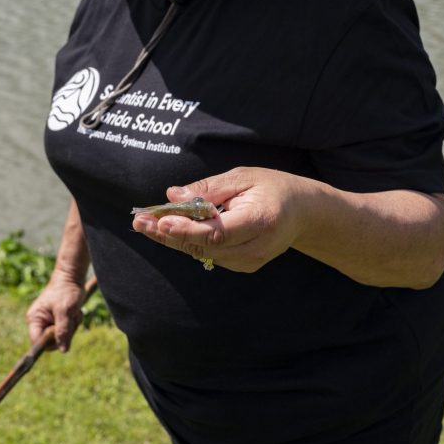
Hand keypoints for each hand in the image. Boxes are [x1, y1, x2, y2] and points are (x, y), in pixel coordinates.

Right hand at [26, 272, 86, 351]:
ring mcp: (48, 322)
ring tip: (74, 313)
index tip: (63, 337)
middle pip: (51, 342)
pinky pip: (66, 331)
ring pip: (61, 337)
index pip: (37, 342)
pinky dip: (73, 324)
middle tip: (71, 319)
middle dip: (65, 333)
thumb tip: (63, 350)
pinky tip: (75, 312)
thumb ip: (63, 330)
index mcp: (35, 319)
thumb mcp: (65, 311)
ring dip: (71, 327)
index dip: (50, 343)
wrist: (72, 277)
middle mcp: (39, 322)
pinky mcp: (57, 321)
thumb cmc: (66, 291)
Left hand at [131, 167, 304, 272]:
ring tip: (146, 222)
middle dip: (169, 234)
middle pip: (204, 246)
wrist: (303, 213)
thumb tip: (172, 196)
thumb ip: (208, 189)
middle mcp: (256, 248)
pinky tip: (169, 228)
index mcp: (261, 221)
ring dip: (173, 238)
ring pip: (202, 252)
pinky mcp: (244, 266)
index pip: (218, 232)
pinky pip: (209, 254)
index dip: (187, 230)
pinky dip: (188, 240)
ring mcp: (250, 262)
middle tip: (140, 222)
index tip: (161, 221)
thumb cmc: (272, 187)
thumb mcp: (242, 177)